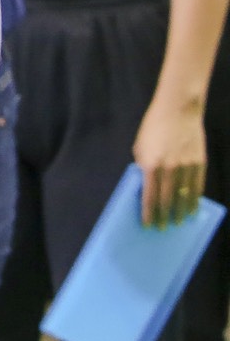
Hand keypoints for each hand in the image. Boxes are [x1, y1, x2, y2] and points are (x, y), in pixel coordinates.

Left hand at [135, 97, 208, 226]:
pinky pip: (197, 186)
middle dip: (164, 216)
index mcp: (151, 165)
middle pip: (167, 199)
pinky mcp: (199, 163)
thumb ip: (143, 167)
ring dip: (181, 211)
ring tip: (178, 222)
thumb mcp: (140, 147)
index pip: (149, 196)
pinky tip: (192, 208)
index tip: (148, 224)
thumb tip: (146, 185)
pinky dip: (194, 199)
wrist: (177, 111)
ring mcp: (186, 167)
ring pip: (184, 196)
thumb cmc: (153, 128)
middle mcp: (169, 169)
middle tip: (163, 228)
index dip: (149, 212)